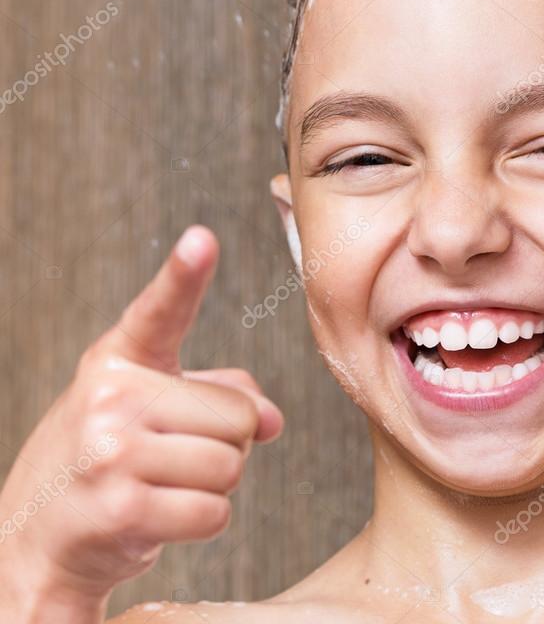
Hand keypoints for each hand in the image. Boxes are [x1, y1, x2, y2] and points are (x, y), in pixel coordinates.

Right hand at [0, 225, 283, 609]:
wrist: (33, 544)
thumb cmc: (109, 461)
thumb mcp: (153, 408)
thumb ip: (221, 394)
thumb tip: (271, 421)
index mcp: (120, 360)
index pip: (160, 310)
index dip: (184, 274)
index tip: (202, 238)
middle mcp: (111, 397)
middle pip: (239, 416)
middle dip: (227, 443)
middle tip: (177, 457)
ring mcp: (112, 453)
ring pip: (231, 465)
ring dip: (214, 485)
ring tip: (165, 485)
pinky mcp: (121, 510)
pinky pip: (215, 512)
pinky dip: (203, 522)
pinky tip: (159, 518)